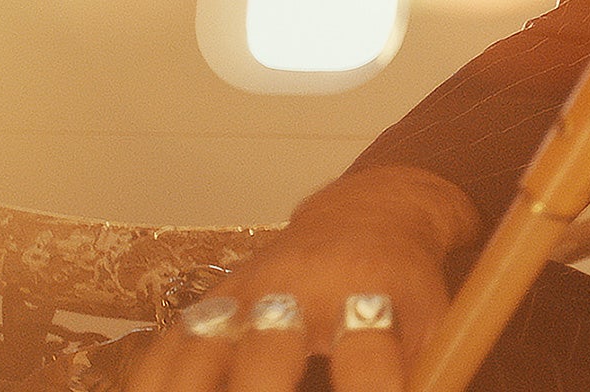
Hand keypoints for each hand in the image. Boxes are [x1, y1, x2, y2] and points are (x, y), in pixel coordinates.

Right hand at [127, 166, 478, 391]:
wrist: (370, 216)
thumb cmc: (403, 285)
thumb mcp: (431, 323)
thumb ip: (423, 372)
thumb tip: (432, 391)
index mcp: (368, 295)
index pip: (367, 358)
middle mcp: (301, 289)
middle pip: (267, 355)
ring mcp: (247, 294)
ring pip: (202, 351)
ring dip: (198, 391)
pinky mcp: (210, 302)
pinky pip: (165, 352)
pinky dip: (156, 386)